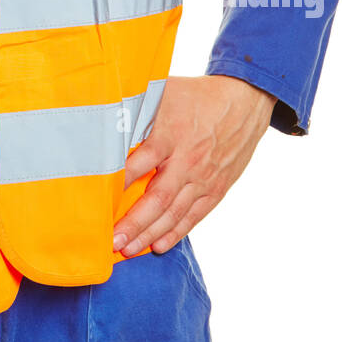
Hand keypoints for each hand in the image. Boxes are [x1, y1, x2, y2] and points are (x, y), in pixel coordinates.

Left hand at [113, 74, 276, 256]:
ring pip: (174, 213)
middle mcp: (187, 160)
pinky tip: (158, 245)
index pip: (138, 164)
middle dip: (133, 222)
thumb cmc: (197, 95)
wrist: (244, 101)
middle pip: (157, 198)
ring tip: (128, 249)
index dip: (117, 184)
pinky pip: (194, 215)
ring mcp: (203, 177)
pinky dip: (176, 232)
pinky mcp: (216, 187)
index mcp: (170, 134)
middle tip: (112, 240)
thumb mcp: (165, 92)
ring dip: (149, 234)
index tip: (97, 201)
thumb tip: (103, 112)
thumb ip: (138, 108)